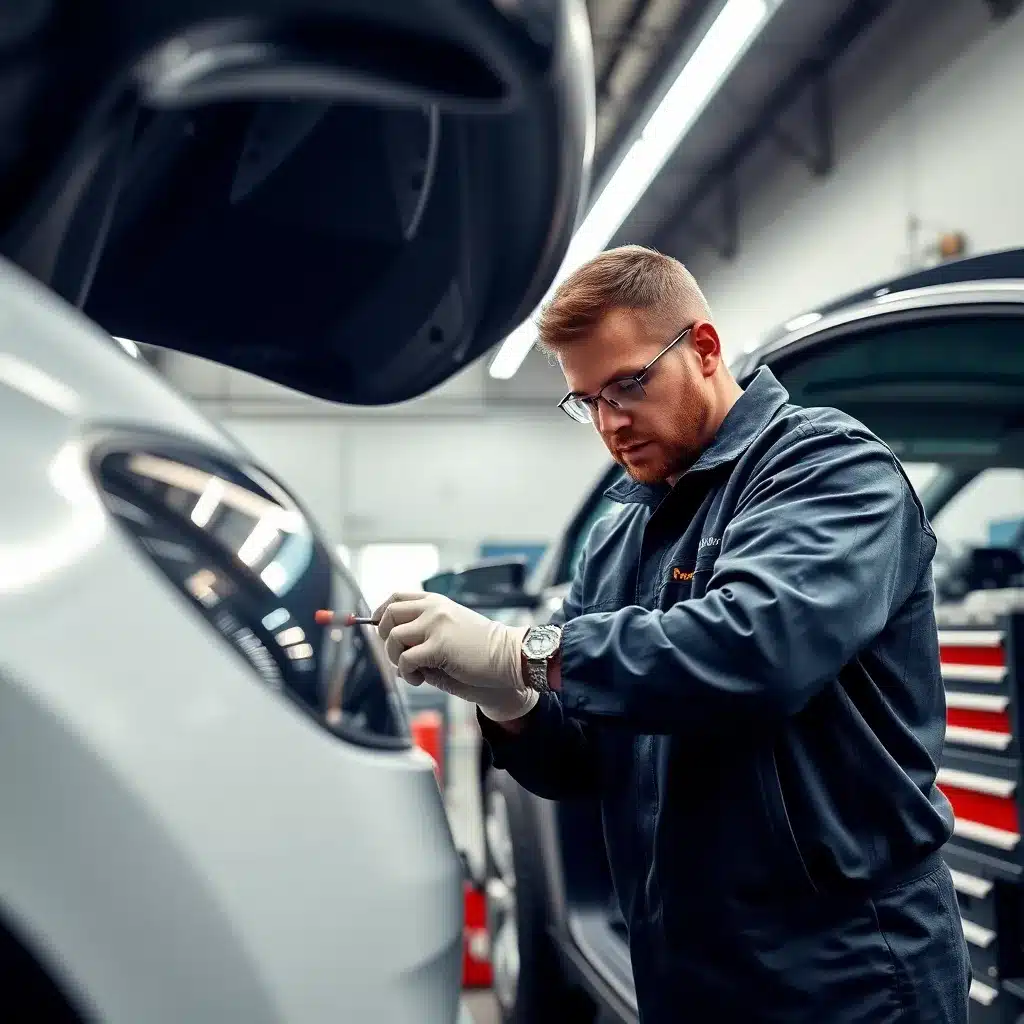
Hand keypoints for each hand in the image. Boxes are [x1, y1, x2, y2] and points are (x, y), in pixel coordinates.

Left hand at [374, 592, 538, 721]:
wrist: (509, 657)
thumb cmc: (481, 650)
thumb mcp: (450, 630)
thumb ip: (424, 633)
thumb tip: (392, 649)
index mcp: (437, 602)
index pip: (397, 597)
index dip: (381, 612)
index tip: (380, 629)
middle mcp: (434, 608)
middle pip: (389, 614)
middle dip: (384, 638)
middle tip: (396, 655)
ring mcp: (436, 625)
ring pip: (394, 637)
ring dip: (395, 658)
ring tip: (411, 671)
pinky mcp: (439, 646)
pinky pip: (406, 659)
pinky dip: (407, 673)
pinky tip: (419, 679)